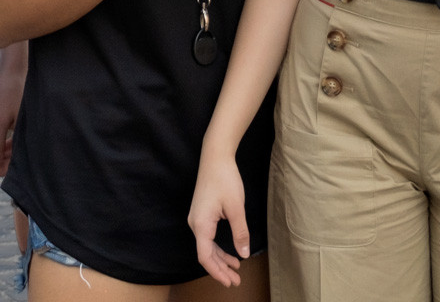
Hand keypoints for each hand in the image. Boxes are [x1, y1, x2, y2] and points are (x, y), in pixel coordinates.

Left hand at [0, 45, 25, 176]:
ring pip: (16, 148)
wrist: (15, 70)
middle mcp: (31, 133)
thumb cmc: (8, 94)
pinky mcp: (26, 120)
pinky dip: (5, 143)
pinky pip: (16, 138)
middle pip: (16, 157)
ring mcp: (29, 127)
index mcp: (28, 136)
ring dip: (1, 154)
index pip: (15, 162)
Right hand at [187, 152, 250, 286]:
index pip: (205, 256)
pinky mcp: (202, 215)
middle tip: (235, 281)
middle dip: (220, 269)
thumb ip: (240, 232)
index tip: (229, 281)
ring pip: (207, 247)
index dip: (217, 271)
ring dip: (220, 259)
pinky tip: (230, 253)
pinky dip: (218, 248)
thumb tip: (244, 254)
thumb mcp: (236, 208)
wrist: (215, 158)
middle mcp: (195, 224)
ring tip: (235, 270)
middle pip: (205, 254)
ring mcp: (197, 219)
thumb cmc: (225, 180)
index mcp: (201, 225)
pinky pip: (208, 237)